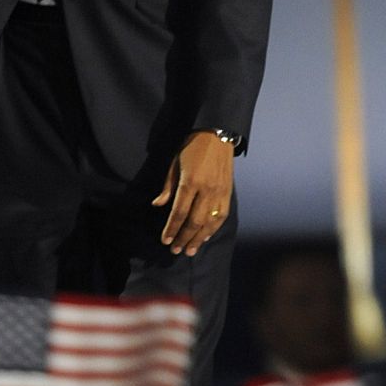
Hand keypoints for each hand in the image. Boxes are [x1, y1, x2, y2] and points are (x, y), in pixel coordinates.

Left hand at [153, 131, 233, 254]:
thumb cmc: (192, 147)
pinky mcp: (228, 193)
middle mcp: (206, 190)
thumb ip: (168, 186)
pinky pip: (221, 217)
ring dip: (198, 239)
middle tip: (175, 251)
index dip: (171, 229)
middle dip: (184, 238)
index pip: (179, 212)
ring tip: (190, 251)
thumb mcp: (175, 163)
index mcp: (190, 182)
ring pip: (209, 223)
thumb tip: (158, 205)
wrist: (217, 134)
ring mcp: (220, 193)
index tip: (165, 241)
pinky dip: (212, 229)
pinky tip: (205, 237)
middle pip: (194, 222)